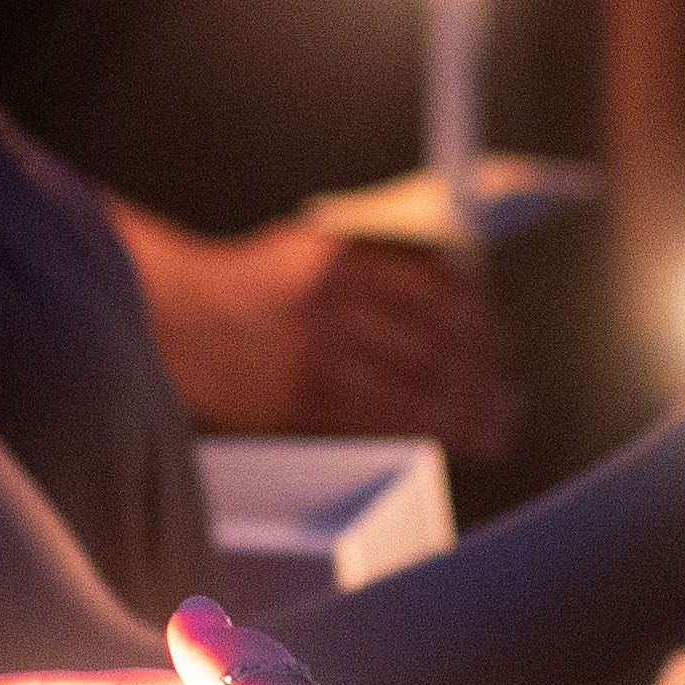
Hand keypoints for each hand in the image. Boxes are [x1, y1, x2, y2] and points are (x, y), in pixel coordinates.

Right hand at [129, 209, 521, 466]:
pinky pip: (382, 423)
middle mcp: (331, 307)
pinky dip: (429, 432)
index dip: (480, 320)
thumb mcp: (315, 246)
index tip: (500, 338)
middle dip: (483, 374)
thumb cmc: (253, 281)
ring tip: (497, 424)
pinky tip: (457, 437)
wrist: (174, 314)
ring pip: (416, 389)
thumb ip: (381, 258)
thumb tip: (463, 284)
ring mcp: (314, 359)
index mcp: (340, 259)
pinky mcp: (298, 404)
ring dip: (469, 411)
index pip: (436, 289)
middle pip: (435, 343)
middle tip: (509, 395)